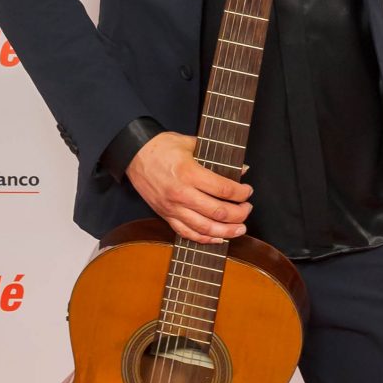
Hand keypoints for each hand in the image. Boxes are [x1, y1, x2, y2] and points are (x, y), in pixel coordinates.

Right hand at [127, 132, 252, 243]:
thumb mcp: (190, 143)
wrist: (134, 154)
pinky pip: (187, 233)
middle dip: (239, 213)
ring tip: (240, 229)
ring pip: (205, 228)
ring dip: (227, 231)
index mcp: (189, 173)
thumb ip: (217, 156)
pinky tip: (219, 238)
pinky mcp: (166, 215)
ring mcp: (173, 207)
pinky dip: (205, 239)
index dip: (241, 193)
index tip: (248, 191)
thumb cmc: (162, 147)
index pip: (223, 189)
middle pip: (218, 211)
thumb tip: (242, 168)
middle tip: (247, 209)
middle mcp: (182, 193)